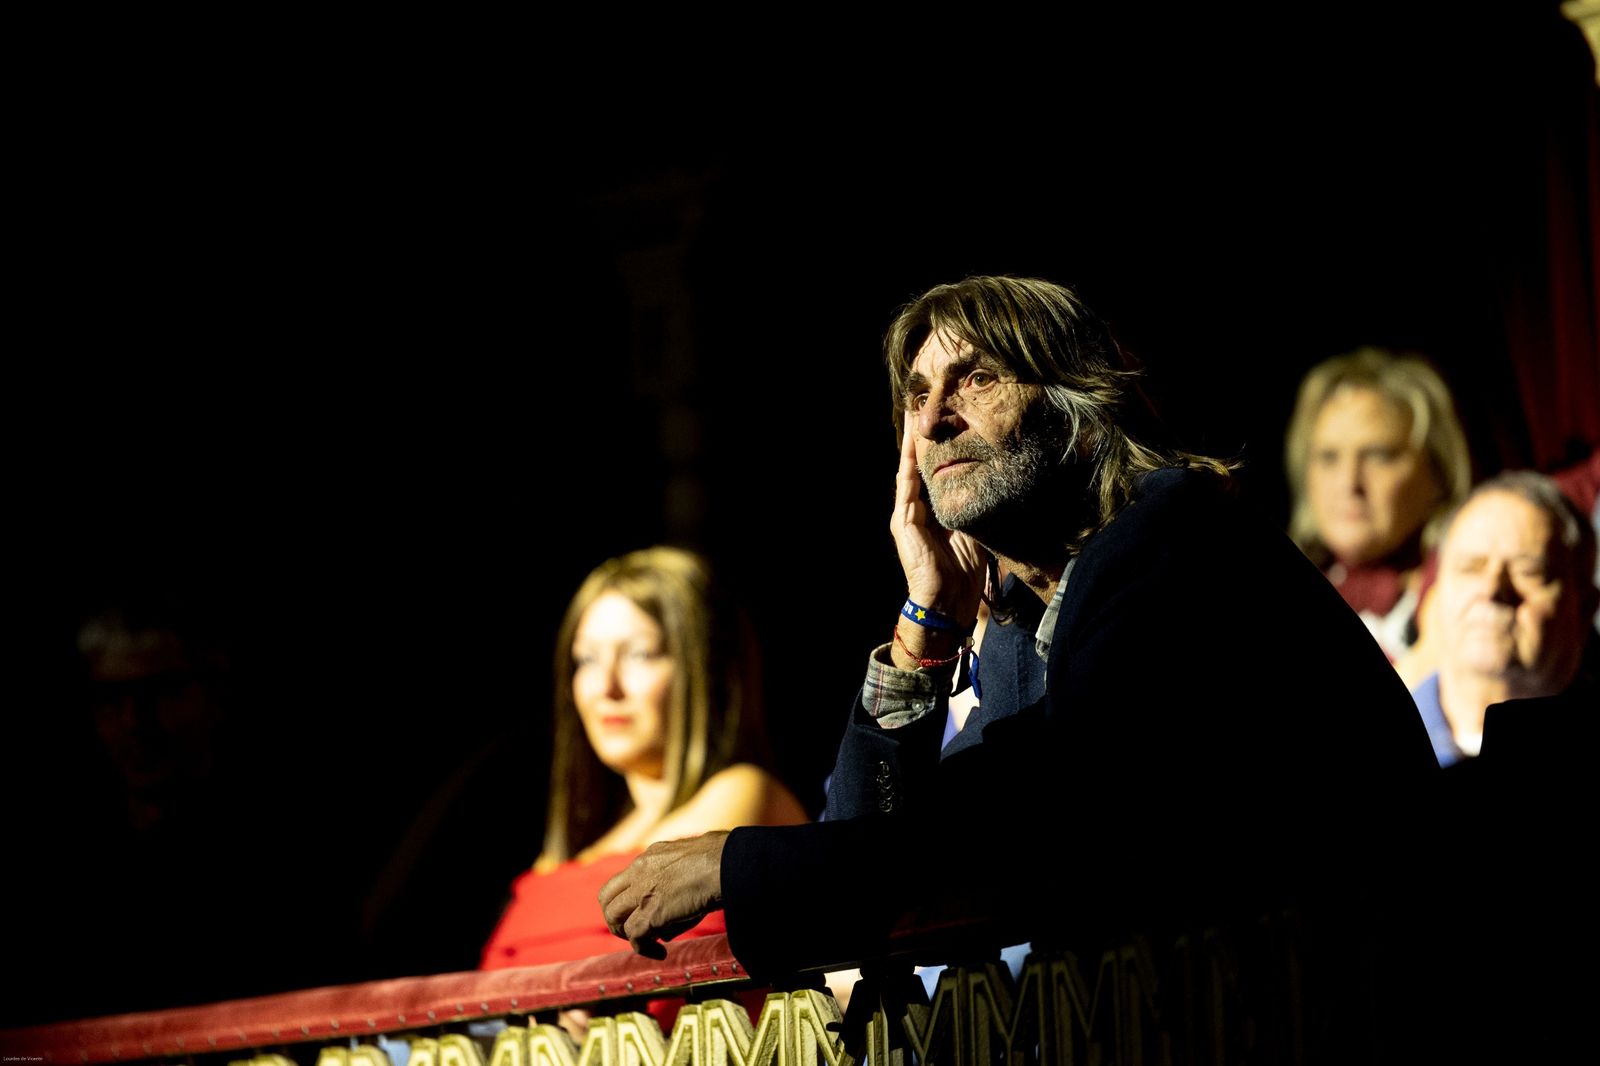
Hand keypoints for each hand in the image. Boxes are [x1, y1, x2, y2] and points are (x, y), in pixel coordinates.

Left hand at [599, 831, 727, 958]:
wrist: (727, 863)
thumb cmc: (722, 861)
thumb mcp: (690, 864)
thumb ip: (674, 884)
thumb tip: (671, 910)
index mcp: (650, 857)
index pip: (622, 880)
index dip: (625, 901)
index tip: (638, 913)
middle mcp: (640, 872)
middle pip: (606, 899)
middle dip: (616, 918)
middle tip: (633, 931)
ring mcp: (642, 892)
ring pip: (614, 918)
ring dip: (626, 934)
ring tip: (646, 943)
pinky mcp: (651, 914)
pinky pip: (635, 937)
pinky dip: (644, 949)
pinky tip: (660, 953)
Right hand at [891, 425, 987, 634]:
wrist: (947, 603)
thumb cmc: (963, 574)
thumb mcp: (973, 533)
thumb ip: (974, 510)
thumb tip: (990, 488)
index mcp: (933, 514)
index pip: (934, 475)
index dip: (937, 450)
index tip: (944, 424)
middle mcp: (916, 511)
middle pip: (917, 467)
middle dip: (919, 439)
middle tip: (923, 408)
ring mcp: (906, 516)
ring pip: (908, 471)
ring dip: (910, 444)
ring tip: (912, 416)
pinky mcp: (902, 522)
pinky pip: (906, 486)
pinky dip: (908, 464)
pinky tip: (911, 445)